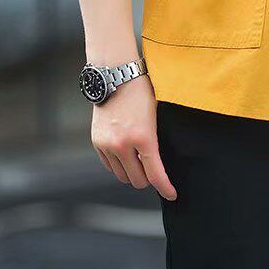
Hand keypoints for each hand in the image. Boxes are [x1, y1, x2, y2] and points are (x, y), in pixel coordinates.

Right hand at [91, 74, 176, 201]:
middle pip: (138, 180)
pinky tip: (127, 156)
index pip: (156, 174)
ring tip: (141, 163)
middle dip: (149, 180)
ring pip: (122, 176)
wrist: (116, 74)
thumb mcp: (156, 114)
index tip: (172, 194)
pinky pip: (109, 166)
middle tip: (155, 173)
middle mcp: (123, 144)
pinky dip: (119, 165)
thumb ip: (156, 139)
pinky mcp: (97, 142)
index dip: (165, 188)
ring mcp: (108, 144)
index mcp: (144, 137)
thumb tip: (161, 162)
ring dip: (133, 174)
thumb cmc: (142, 90)